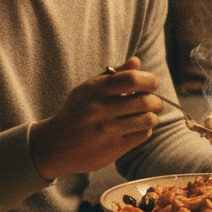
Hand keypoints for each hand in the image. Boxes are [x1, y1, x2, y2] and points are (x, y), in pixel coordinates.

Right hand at [29, 57, 164, 179]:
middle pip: (145, 101)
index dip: (150, 80)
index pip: (132, 79)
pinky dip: (144, 130)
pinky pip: (142, 135)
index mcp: (94, 89)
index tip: (152, 84)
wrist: (55, 145)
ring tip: (146, 115)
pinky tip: (136, 128)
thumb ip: (114, 74)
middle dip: (156, 101)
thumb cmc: (77, 112)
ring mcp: (106, 131)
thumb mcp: (88, 89)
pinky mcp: (112, 149)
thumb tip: (136, 61)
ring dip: (152, 116)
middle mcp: (99, 109)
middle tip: (155, 102)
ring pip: (147, 119)